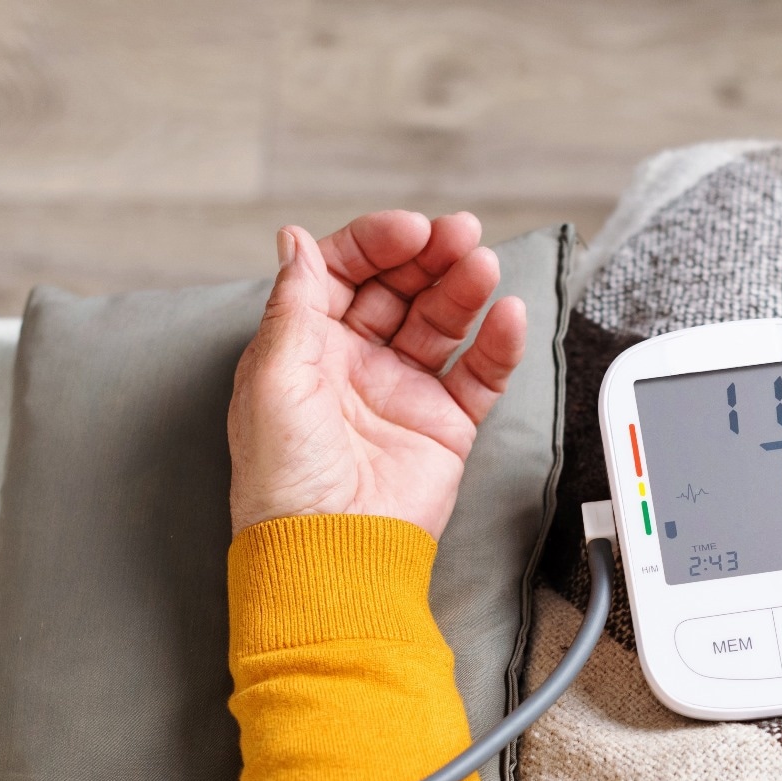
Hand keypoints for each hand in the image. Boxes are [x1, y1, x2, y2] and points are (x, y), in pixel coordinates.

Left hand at [227, 211, 525, 536]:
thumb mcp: (273, 375)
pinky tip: (507, 315)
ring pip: (442, 322)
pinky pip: (479, 374)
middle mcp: (355, 363)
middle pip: (399, 289)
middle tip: (459, 235)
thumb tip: (294, 239)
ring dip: (464, 288)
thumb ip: (292, 302)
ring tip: (484, 266)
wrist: (328, 549)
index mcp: (307, 346)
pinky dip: (498, 344)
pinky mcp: (445, 425)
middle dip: (429, 256)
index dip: (376, 244)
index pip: (345, 273)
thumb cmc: (284, 478)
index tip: (409, 231)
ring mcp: (403, 392)